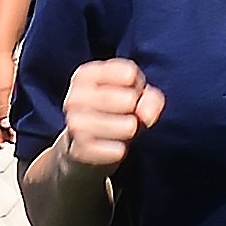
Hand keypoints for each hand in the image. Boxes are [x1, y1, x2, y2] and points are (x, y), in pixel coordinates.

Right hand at [0, 51, 16, 147]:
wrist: (5, 51)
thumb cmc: (1, 68)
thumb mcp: (4, 93)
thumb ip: (5, 110)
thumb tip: (6, 126)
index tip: (1, 145)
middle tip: (10, 142)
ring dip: (5, 125)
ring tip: (15, 133)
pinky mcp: (2, 89)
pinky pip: (3, 107)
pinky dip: (8, 115)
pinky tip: (17, 118)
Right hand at [58, 59, 162, 173]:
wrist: (84, 146)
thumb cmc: (114, 111)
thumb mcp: (134, 95)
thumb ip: (150, 98)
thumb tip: (146, 115)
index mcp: (85, 75)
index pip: (129, 73)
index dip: (139, 87)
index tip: (131, 92)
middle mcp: (75, 97)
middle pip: (128, 99)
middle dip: (138, 109)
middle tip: (130, 114)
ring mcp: (74, 124)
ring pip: (127, 126)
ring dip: (132, 130)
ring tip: (124, 130)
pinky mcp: (79, 151)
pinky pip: (118, 150)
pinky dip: (122, 149)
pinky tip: (114, 146)